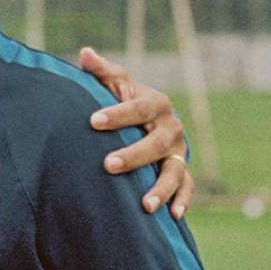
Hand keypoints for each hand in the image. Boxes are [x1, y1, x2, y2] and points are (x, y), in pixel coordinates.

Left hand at [77, 47, 194, 219]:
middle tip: (107, 165)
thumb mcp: (114, 84)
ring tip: (145, 205)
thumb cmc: (122, 101)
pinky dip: (182, 201)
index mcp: (155, 102)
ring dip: (161, 188)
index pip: (138, 107)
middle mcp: (171, 128)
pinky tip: (171, 216)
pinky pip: (186, 187)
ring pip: (174, 170)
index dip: (117, 114)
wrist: (144, 122)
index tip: (92, 121)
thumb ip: (101, 71)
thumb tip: (84, 53)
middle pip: (156, 142)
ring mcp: (177, 152)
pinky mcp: (180, 171)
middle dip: (133, 155)